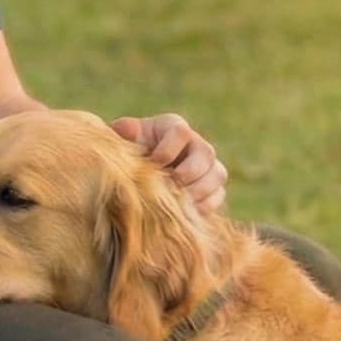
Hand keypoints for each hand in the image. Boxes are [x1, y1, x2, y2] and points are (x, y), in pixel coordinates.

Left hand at [110, 113, 227, 213]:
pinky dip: (203, 205)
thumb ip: (124, 133)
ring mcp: (208, 167)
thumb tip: (127, 128)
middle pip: (206, 153)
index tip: (154, 162)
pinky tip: (184, 212)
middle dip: (187, 173)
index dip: (169, 149)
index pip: (181, 132)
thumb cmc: (128, 155)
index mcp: (174, 128)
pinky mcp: (213, 189)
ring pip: (217, 174)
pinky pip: (218, 196)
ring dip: (198, 190)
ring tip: (177, 202)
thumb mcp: (123, 141)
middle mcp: (197, 144)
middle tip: (169, 186)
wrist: (137, 179)